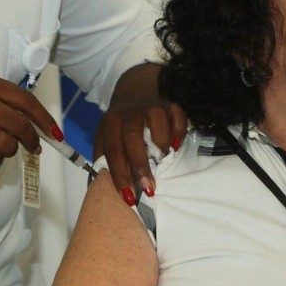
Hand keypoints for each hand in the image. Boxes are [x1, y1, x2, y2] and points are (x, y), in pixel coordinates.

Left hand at [95, 64, 186, 205]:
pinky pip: (178, 120)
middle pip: (133, 138)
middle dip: (141, 165)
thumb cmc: (120, 124)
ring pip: (158, 127)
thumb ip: (106, 158)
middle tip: (149, 188)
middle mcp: (130, 114)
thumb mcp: (106, 136)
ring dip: (161, 147)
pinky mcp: (170, 104)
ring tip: (161, 160)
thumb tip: (106, 186)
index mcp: (111, 123)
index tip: (128, 197)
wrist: (135, 89)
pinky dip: (178, 134)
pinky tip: (174, 145)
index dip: (119, 174)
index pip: (113, 150)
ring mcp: (151, 107)